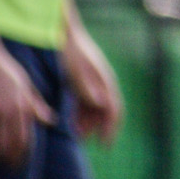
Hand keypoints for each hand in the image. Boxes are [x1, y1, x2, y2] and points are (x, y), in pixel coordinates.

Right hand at [0, 40, 53, 166]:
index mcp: (21, 106)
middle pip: (5, 145)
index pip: (23, 139)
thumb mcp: (25, 86)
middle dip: (5, 159)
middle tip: (3, 165)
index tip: (17, 163)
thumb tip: (51, 121)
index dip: (20, 155)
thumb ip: (36, 106)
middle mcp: (5, 111)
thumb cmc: (7, 72)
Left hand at [63, 16, 122, 144]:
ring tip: (76, 134)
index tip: (104, 144)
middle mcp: (103, 84)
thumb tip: (103, 104)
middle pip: (106, 112)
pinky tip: (72, 121)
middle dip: (98, 128)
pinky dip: (82, 114)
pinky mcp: (84, 82)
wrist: (65, 34)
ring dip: (89, 122)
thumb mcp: (78, 71)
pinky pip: (87, 103)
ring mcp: (94, 83)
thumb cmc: (71, 52)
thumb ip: (89, 88)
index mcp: (105, 82)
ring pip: (95, 108)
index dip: (111, 128)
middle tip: (84, 140)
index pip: (114, 110)